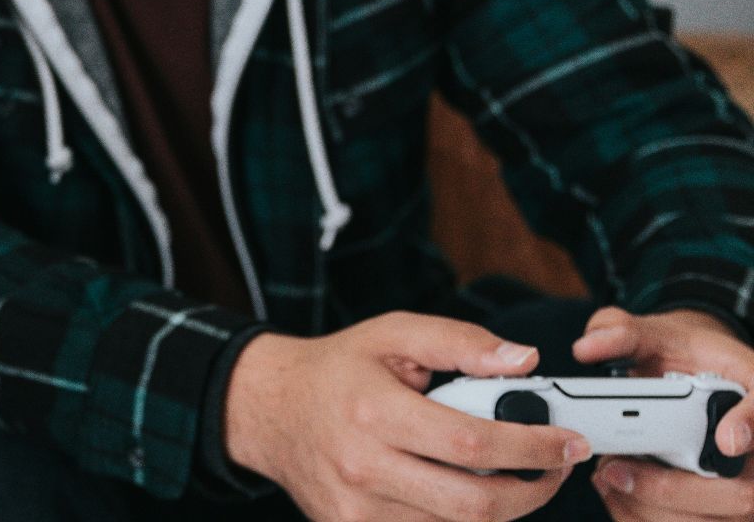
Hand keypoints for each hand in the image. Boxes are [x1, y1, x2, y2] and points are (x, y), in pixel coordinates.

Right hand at [225, 311, 590, 521]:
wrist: (269, 411)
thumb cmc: (337, 370)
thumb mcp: (392, 334)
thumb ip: (459, 343)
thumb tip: (523, 361)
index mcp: (374, 411)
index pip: (470, 444)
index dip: (532, 448)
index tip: (569, 442)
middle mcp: (364, 466)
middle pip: (475, 503)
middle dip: (533, 490)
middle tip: (554, 468)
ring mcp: (358, 510)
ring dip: (501, 506)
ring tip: (512, 474)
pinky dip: (460, 517)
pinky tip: (464, 489)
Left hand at [573, 306, 753, 519]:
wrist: (692, 376)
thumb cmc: (680, 357)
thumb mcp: (654, 333)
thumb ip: (621, 331)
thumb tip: (588, 348)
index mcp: (753, 391)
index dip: (752, 424)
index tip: (726, 439)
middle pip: (744, 491)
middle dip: (673, 489)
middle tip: (615, 469)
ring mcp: (746, 483)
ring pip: (718, 520)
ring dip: (654, 509)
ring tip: (607, 478)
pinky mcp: (723, 507)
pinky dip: (645, 516)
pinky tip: (617, 494)